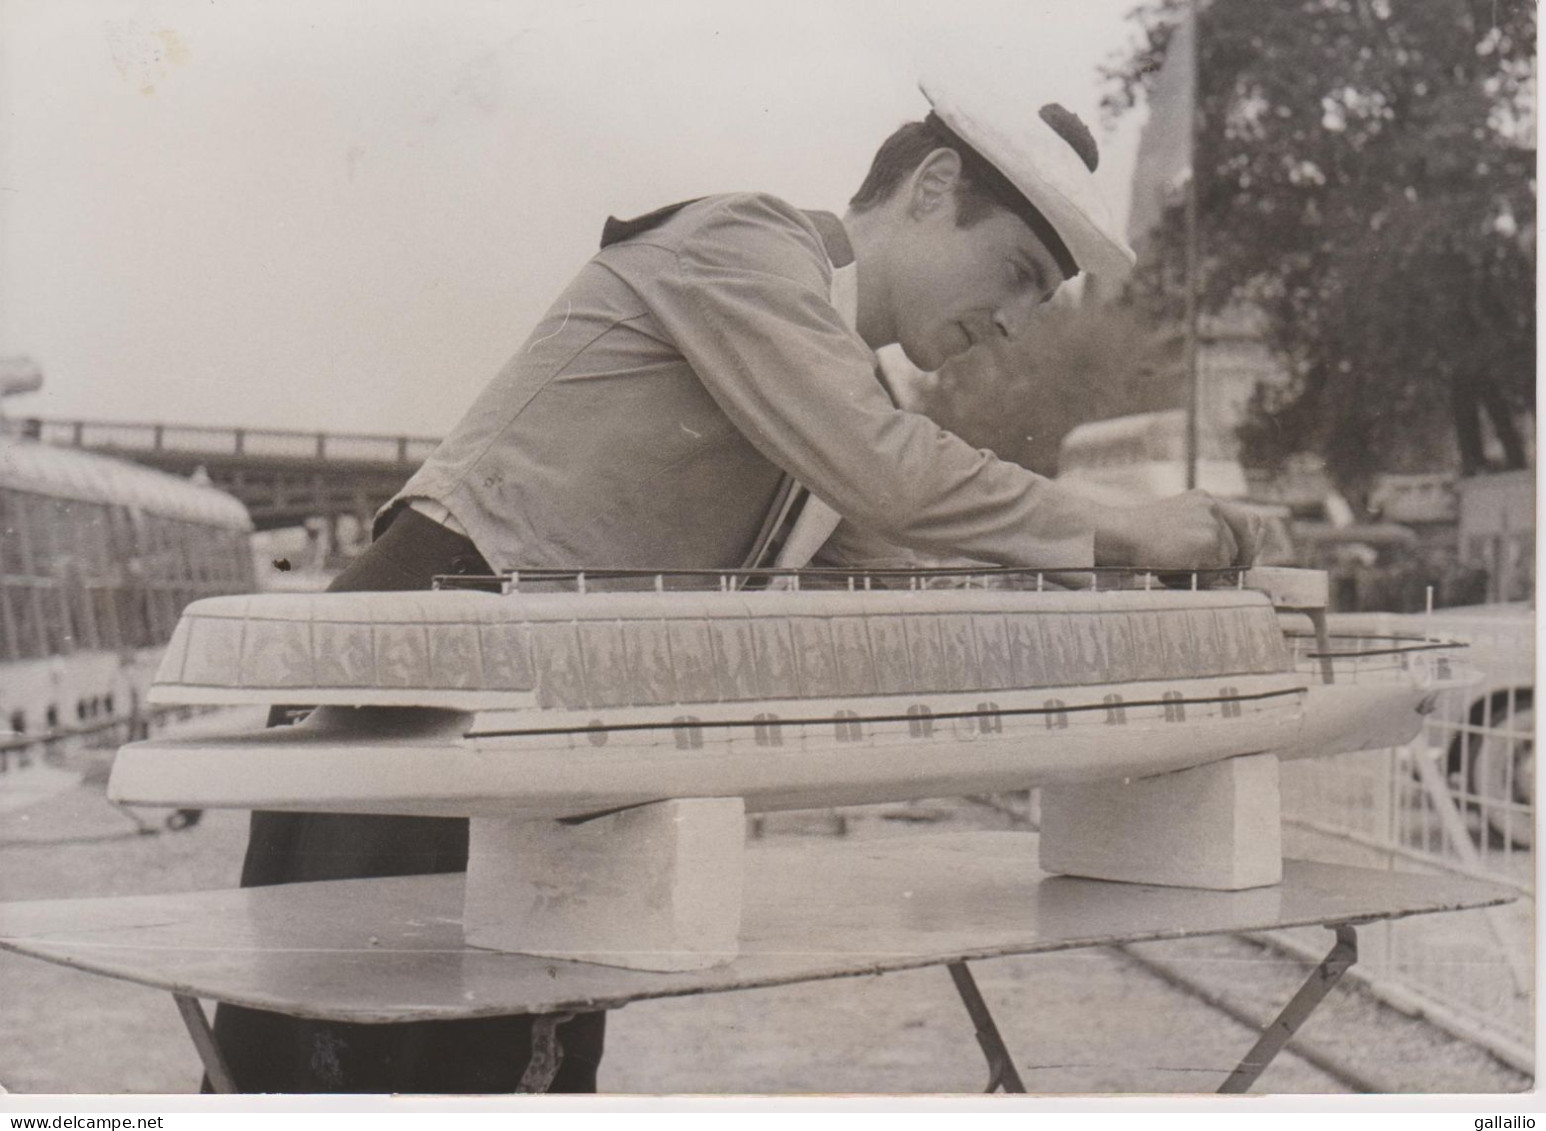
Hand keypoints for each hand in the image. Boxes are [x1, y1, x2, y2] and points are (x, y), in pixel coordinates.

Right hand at [1092, 491, 1262, 570]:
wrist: (1119, 535)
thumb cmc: (1137, 538)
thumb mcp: (1174, 525)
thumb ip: (1199, 532)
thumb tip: (1227, 561)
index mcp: (1202, 500)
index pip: (1246, 519)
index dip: (1251, 539)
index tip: (1245, 557)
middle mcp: (1211, 507)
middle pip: (1241, 540)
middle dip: (1233, 560)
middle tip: (1213, 573)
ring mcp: (1212, 523)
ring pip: (1228, 558)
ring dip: (1208, 570)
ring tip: (1176, 569)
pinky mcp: (1210, 541)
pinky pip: (1218, 569)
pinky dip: (1200, 577)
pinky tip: (1173, 571)